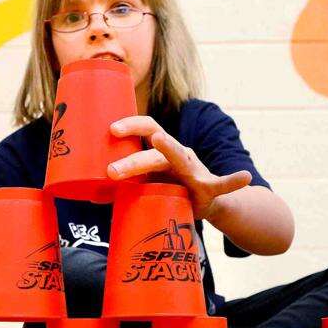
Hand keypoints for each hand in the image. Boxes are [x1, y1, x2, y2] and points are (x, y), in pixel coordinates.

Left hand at [107, 116, 251, 219]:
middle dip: (133, 159)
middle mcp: (177, 154)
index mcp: (161, 149)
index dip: (129, 125)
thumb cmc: (169, 187)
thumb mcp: (146, 180)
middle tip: (111, 172)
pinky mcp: (209, 188)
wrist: (207, 201)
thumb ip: (122, 181)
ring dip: (168, 149)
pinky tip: (244, 177)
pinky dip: (233, 180)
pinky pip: (223, 184)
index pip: (145, 127)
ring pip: (179, 159)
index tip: (110, 130)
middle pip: (154, 150)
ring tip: (158, 141)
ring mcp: (194, 169)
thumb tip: (83, 187)